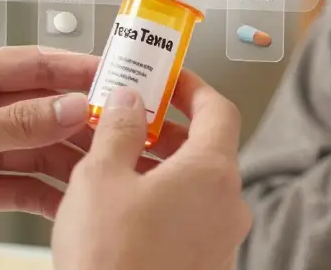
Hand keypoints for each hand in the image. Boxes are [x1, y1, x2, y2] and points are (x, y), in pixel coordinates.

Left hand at [0, 47, 187, 267]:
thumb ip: (15, 123)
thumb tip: (71, 106)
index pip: (31, 64)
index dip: (75, 69)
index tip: (115, 77)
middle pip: (40, 106)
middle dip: (80, 117)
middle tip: (124, 125)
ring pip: (37, 146)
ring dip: (69, 156)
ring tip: (106, 164)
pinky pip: (23, 183)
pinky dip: (48, 191)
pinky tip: (73, 195)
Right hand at [54, 78, 250, 269]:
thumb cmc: (112, 260)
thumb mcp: (101, 177)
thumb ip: (120, 129)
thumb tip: (130, 102)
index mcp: (213, 171)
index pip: (219, 108)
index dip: (191, 88)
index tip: (168, 79)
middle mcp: (229, 205)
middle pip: (207, 149)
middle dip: (166, 132)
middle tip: (131, 122)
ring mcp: (222, 241)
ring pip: (197, 188)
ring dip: (162, 171)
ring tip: (117, 169)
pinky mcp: (206, 268)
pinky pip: (190, 222)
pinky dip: (164, 206)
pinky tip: (124, 213)